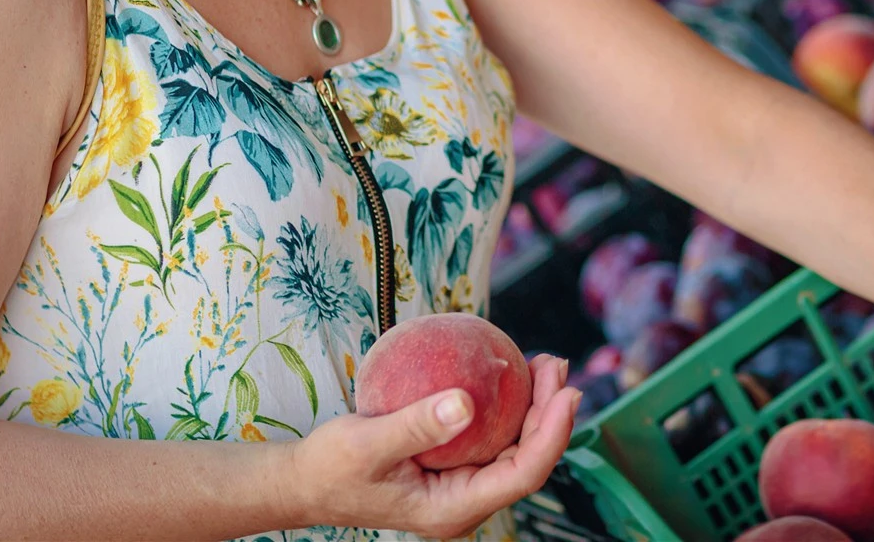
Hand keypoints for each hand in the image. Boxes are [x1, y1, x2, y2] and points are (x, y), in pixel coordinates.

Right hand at [282, 354, 579, 536]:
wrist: (306, 483)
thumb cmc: (331, 468)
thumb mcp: (366, 444)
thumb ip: (416, 426)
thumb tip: (465, 402)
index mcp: (453, 509)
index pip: (521, 475)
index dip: (552, 435)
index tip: (567, 393)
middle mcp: (465, 502)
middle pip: (527, 459)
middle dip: (551, 413)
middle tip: (556, 363)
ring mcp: (461, 486)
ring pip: (514, 447)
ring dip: (535, 406)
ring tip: (545, 362)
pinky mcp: (453, 468)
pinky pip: (490, 436)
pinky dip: (505, 405)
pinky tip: (507, 370)